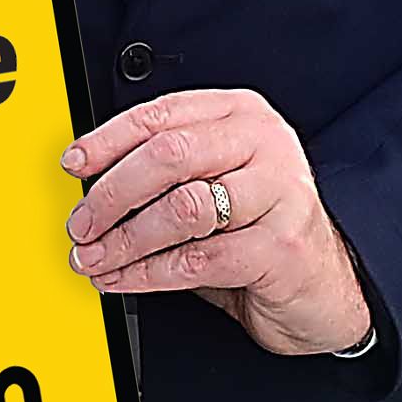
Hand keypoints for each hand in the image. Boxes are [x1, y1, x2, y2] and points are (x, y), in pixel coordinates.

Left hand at [62, 87, 372, 357]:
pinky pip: (197, 259)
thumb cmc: (263, 229)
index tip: (75, 164)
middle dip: (112, 193)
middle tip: (83, 223)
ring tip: (97, 257)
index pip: (163, 115)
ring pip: (181, 208)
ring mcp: (278, 194)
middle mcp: (265, 145)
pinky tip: (126, 279)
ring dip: (125, 239)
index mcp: (242, 116)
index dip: (108, 140)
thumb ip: (171, 172)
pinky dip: (149, 273)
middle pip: (169, 154)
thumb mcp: (219, 183)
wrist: (326, 286)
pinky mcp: (280, 246)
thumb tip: (92, 184)